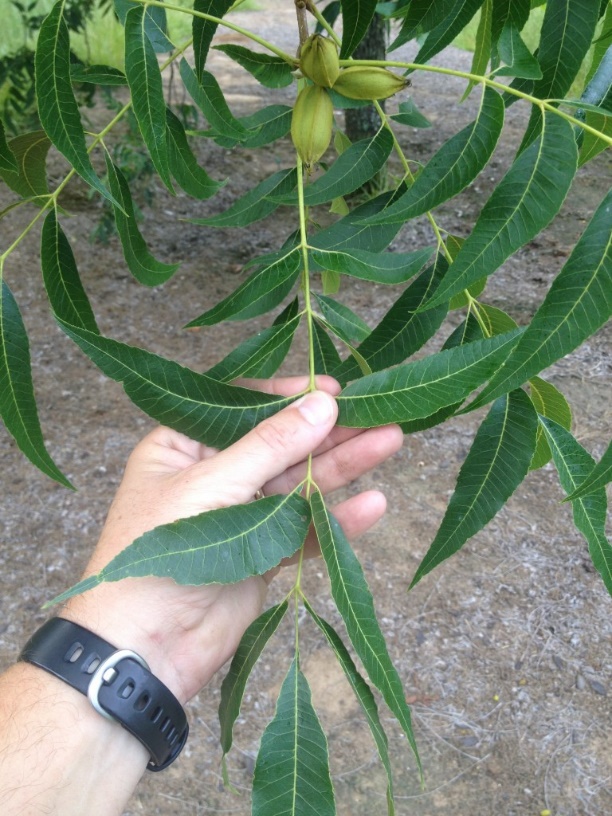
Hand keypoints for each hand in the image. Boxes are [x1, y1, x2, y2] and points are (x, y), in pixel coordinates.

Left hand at [62, 376, 402, 703]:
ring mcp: (241, 516)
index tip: (333, 390)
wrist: (143, 650)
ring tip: (390, 440)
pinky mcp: (264, 554)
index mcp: (183, 447)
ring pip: (299, 484)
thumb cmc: (156, 556)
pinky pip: (305, 529)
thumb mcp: (212, 487)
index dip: (288, 397)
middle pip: (280, 445)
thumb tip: (323, 404)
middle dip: (328, 431)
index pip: (242, 408)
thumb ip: (270, 446)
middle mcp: (214, 476)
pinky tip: (373, 504)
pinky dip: (336, 518)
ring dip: (343, 466)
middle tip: (377, 413)